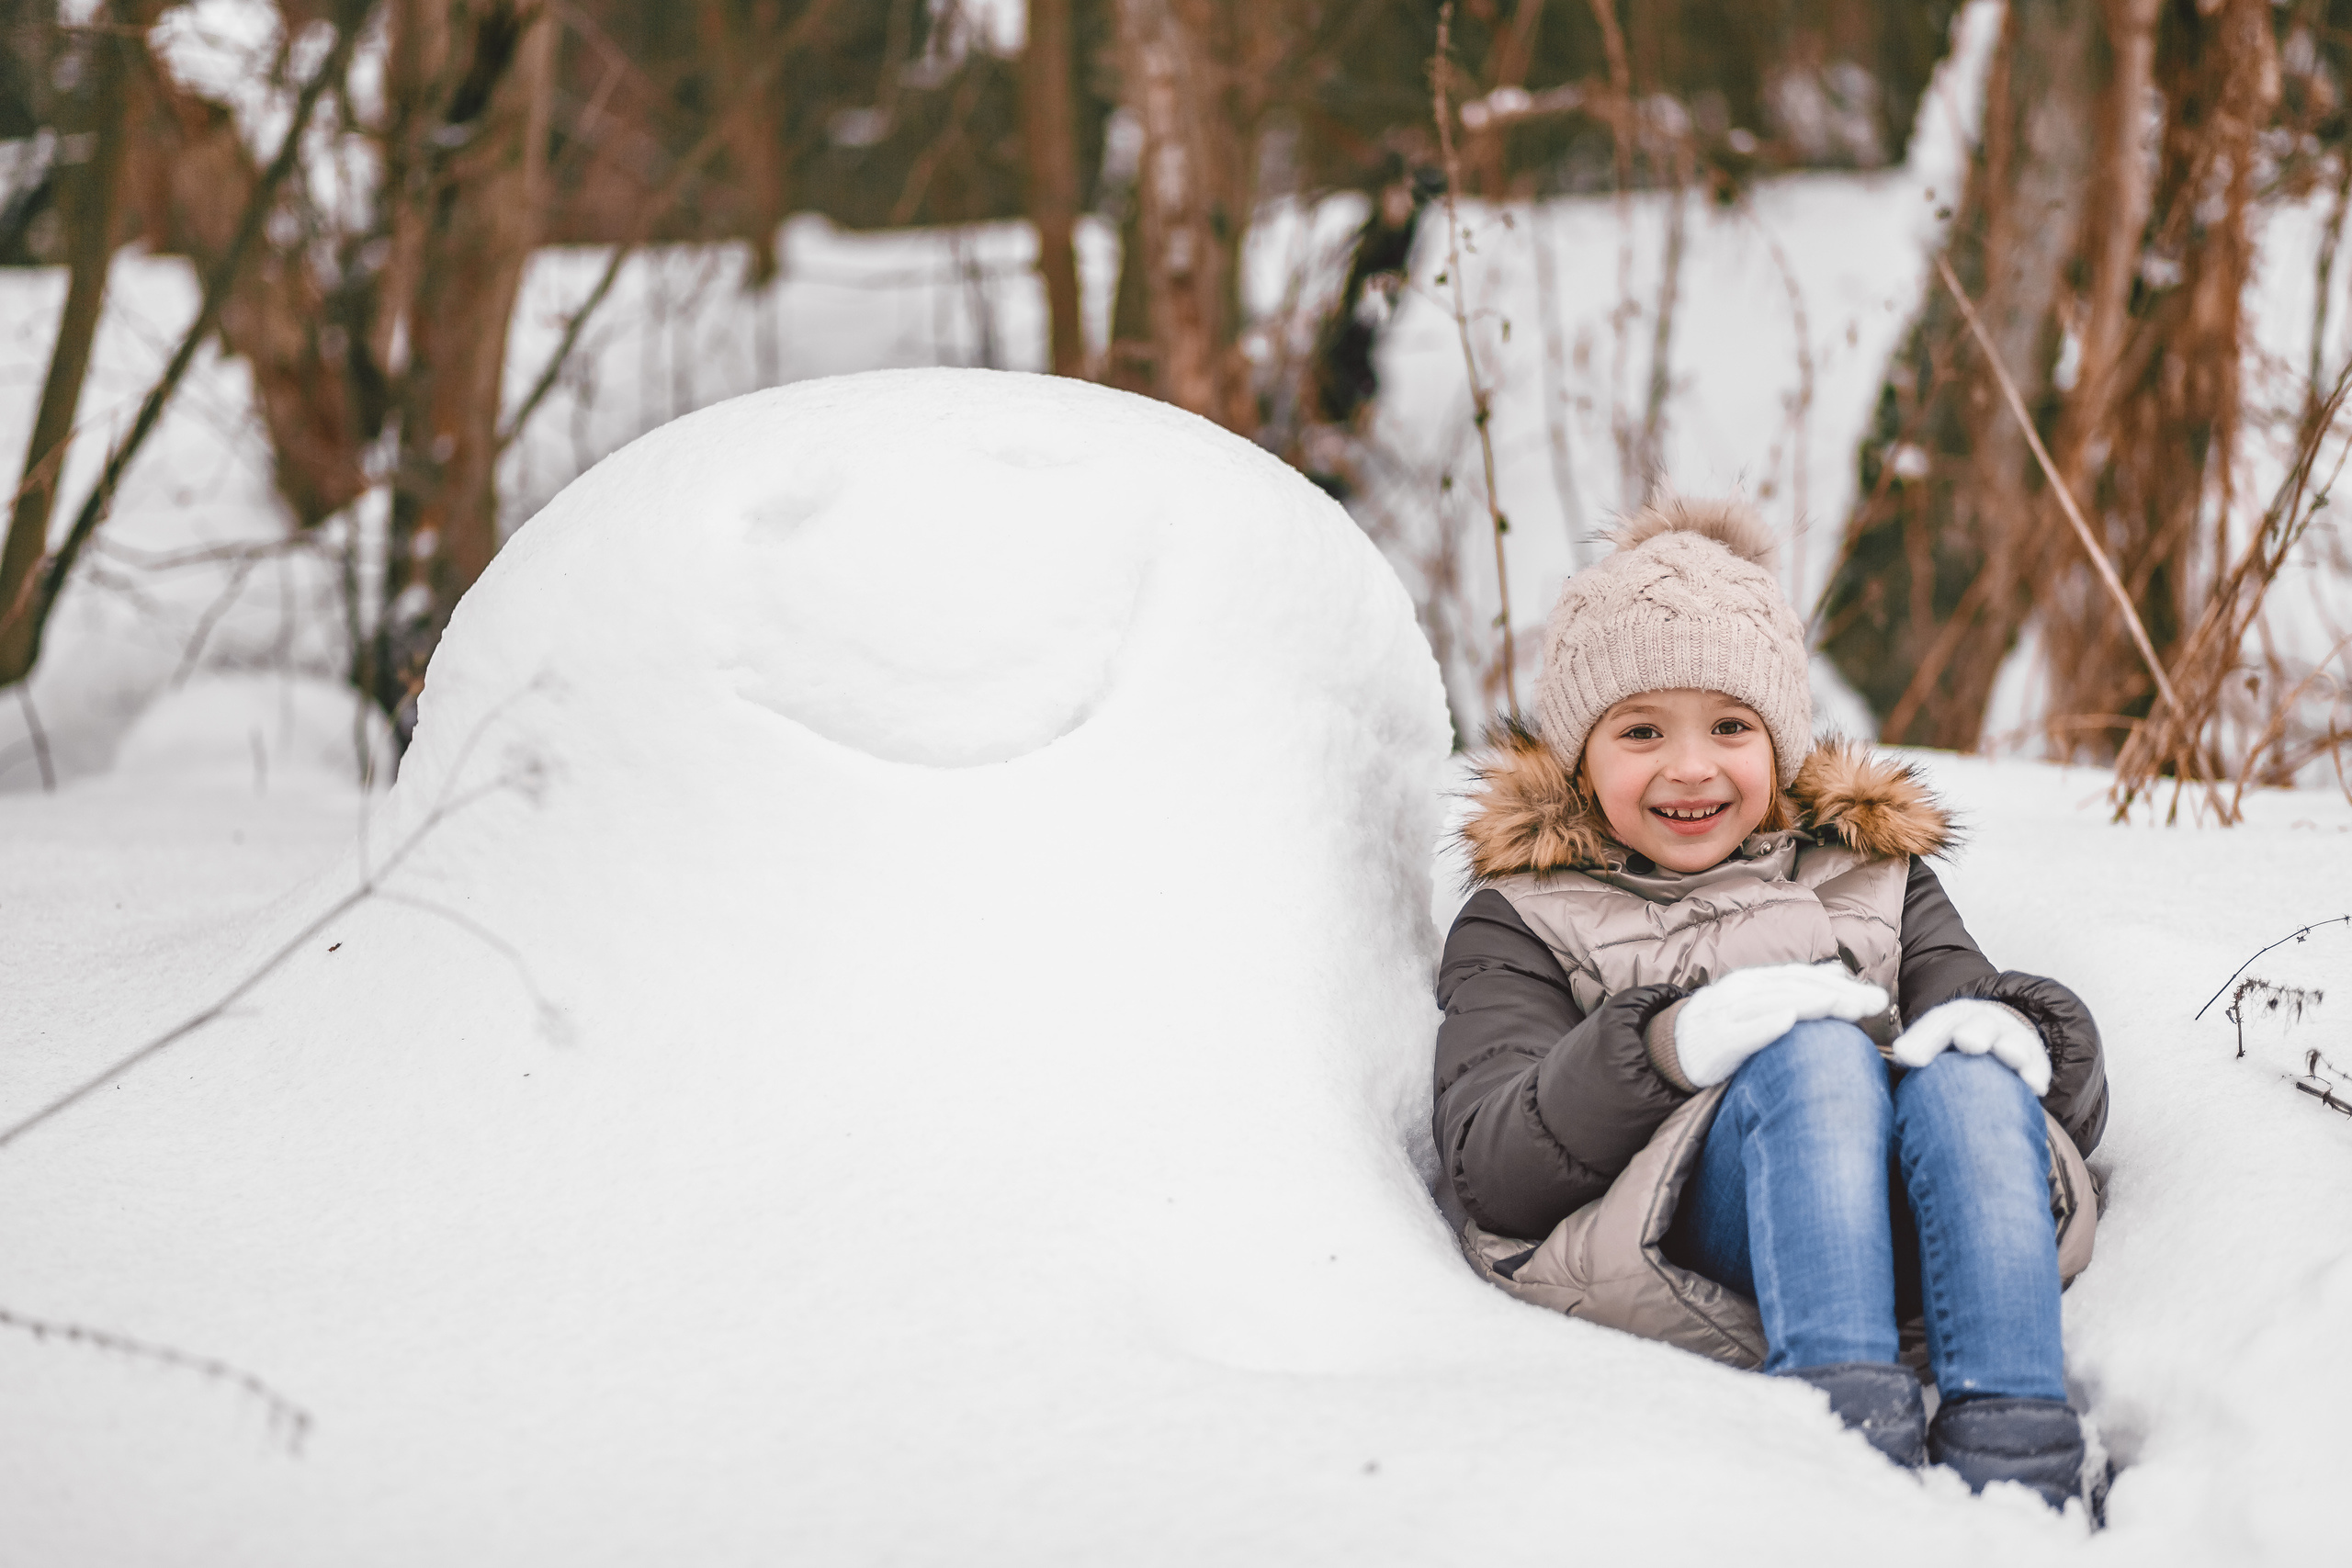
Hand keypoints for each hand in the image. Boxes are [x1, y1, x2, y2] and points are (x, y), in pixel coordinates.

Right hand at [1675, 962, 1891, 1087]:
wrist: (1666, 1048)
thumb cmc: (1720, 1027)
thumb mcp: (1755, 1003)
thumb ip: (1792, 989)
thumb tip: (1837, 973)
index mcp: (1756, 982)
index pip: (1804, 978)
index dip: (1841, 985)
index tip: (1876, 997)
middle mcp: (1743, 990)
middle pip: (1796, 988)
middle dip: (1838, 994)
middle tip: (1874, 1004)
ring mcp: (1727, 1013)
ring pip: (1773, 1003)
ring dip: (1810, 1003)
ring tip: (1842, 1005)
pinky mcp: (1715, 1040)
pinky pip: (1742, 1031)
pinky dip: (1764, 1024)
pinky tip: (1787, 1021)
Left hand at [1891, 998, 2049, 1094]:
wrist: (1999, 1037)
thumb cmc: (1956, 1053)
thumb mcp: (1934, 1046)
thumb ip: (1915, 1054)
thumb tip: (1895, 1064)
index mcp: (1953, 1019)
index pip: (1937, 1023)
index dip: (1922, 1037)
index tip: (1905, 1056)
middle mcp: (1983, 1023)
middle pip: (1978, 1024)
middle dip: (1973, 1031)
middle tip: (1967, 1041)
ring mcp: (2012, 1038)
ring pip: (2012, 1040)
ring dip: (2010, 1047)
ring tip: (2007, 1054)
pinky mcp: (2035, 1058)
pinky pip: (2038, 1064)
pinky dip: (2036, 1073)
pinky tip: (2034, 1086)